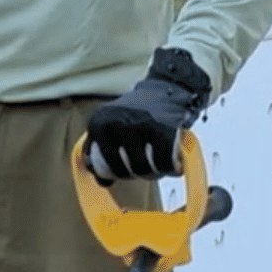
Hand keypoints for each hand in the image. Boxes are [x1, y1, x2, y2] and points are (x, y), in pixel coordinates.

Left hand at [84, 48, 212, 182]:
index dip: (115, 172)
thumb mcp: (110, 123)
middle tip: (146, 166)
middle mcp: (114, 124)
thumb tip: (102, 182)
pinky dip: (171, 168)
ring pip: (141, 169)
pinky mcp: (160, 130)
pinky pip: (164, 164)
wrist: (165, 89)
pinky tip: (173, 165)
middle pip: (122, 170)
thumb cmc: (136, 113)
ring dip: (152, 173)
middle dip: (135, 174)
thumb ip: (98, 148)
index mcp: (97, 124)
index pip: (99, 166)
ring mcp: (136, 126)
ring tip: (158, 164)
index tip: (127, 167)